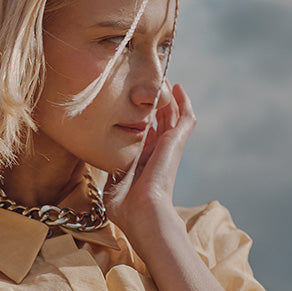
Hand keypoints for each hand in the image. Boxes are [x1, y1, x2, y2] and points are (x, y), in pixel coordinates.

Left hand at [105, 82, 195, 246]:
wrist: (142, 213)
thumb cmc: (126, 207)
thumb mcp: (113, 185)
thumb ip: (112, 172)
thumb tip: (105, 166)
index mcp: (143, 162)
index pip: (146, 134)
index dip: (142, 118)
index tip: (134, 104)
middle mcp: (158, 153)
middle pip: (161, 120)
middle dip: (156, 102)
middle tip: (150, 82)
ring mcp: (169, 147)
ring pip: (173, 116)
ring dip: (169, 97)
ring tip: (163, 77)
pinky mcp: (176, 143)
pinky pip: (186, 119)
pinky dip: (184, 103)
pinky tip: (177, 87)